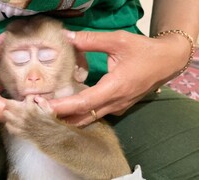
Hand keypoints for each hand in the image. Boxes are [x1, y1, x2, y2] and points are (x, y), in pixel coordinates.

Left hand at [4, 95, 56, 135]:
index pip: (26, 97)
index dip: (29, 98)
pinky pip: (8, 126)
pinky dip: (9, 124)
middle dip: (13, 103)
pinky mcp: (19, 132)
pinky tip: (13, 122)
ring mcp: (20, 124)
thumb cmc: (51, 124)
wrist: (51, 138)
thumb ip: (43, 102)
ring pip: (6, 115)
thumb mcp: (50, 110)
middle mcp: (23, 115)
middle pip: (9, 105)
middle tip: (16, 105)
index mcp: (31, 108)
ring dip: (9, 112)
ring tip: (12, 113)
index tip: (32, 101)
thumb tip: (37, 98)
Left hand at [50, 30, 190, 125]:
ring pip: (88, 119)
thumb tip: (67, 37)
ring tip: (47, 110)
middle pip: (83, 117)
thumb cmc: (144, 51)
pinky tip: (67, 107)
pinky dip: (79, 114)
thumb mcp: (118, 41)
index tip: (42, 107)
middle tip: (37, 111)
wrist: (167, 62)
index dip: (62, 107)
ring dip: (68, 117)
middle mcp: (115, 103)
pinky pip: (95, 114)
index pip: (83, 103)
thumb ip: (91, 41)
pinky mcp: (118, 107)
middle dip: (60, 116)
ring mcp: (117, 108)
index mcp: (114, 88)